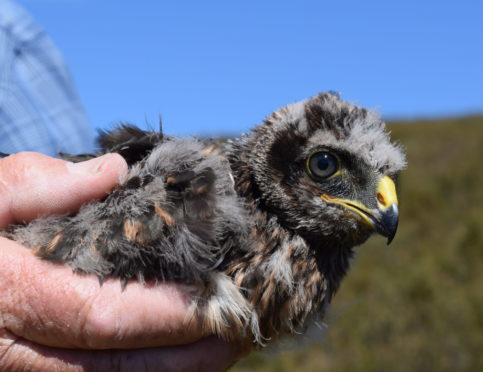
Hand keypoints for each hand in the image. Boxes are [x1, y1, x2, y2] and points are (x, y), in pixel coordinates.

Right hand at [0, 152, 245, 370]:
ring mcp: (17, 369)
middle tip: (240, 334)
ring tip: (223, 351)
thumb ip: (38, 186)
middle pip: (111, 371)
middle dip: (185, 359)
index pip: (100, 316)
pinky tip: (176, 361)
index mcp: (3, 297)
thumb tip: (114, 174)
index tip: (217, 303)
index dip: (165, 314)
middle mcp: (9, 351)